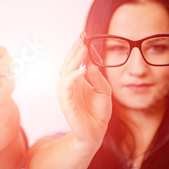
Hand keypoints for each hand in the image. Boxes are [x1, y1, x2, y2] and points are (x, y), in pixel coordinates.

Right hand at [57, 33, 111, 150]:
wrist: (95, 134)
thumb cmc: (98, 113)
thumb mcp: (103, 91)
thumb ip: (97, 77)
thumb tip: (91, 62)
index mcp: (76, 81)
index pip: (74, 61)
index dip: (78, 48)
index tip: (84, 35)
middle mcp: (69, 85)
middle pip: (67, 63)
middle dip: (74, 49)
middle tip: (82, 37)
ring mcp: (66, 94)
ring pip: (65, 72)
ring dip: (73, 59)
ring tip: (83, 48)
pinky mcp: (66, 103)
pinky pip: (67, 86)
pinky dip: (73, 76)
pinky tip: (82, 69)